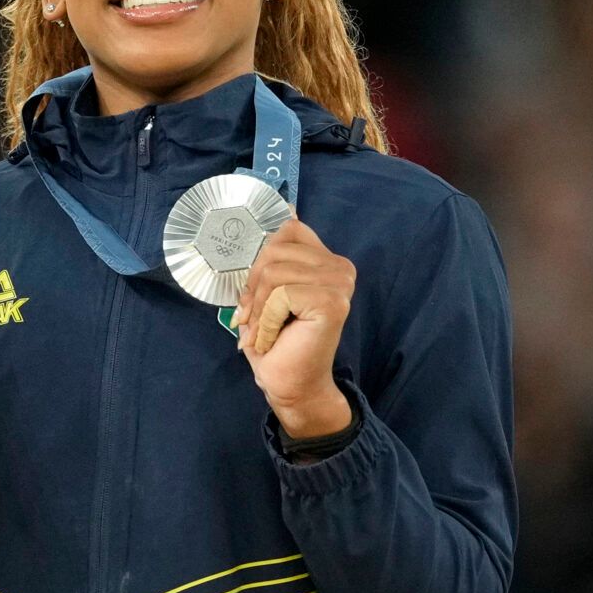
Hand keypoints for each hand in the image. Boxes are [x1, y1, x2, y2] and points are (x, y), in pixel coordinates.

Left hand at [232, 215, 355, 438]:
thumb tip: (287, 207)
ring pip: (273, 272)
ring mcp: (340, 283)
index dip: (260, 260)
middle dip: (253, 289)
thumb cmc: (277, 341)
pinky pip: (280, 294)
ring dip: (257, 309)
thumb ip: (276, 253)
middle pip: (273, 250)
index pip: (286, 229)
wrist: (290, 385)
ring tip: (263, 332)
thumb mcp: (268, 289)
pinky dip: (266, 320)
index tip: (255, 296)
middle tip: (251, 321)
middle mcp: (340, 266)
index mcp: (327, 259)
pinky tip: (274, 339)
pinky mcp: (332, 302)